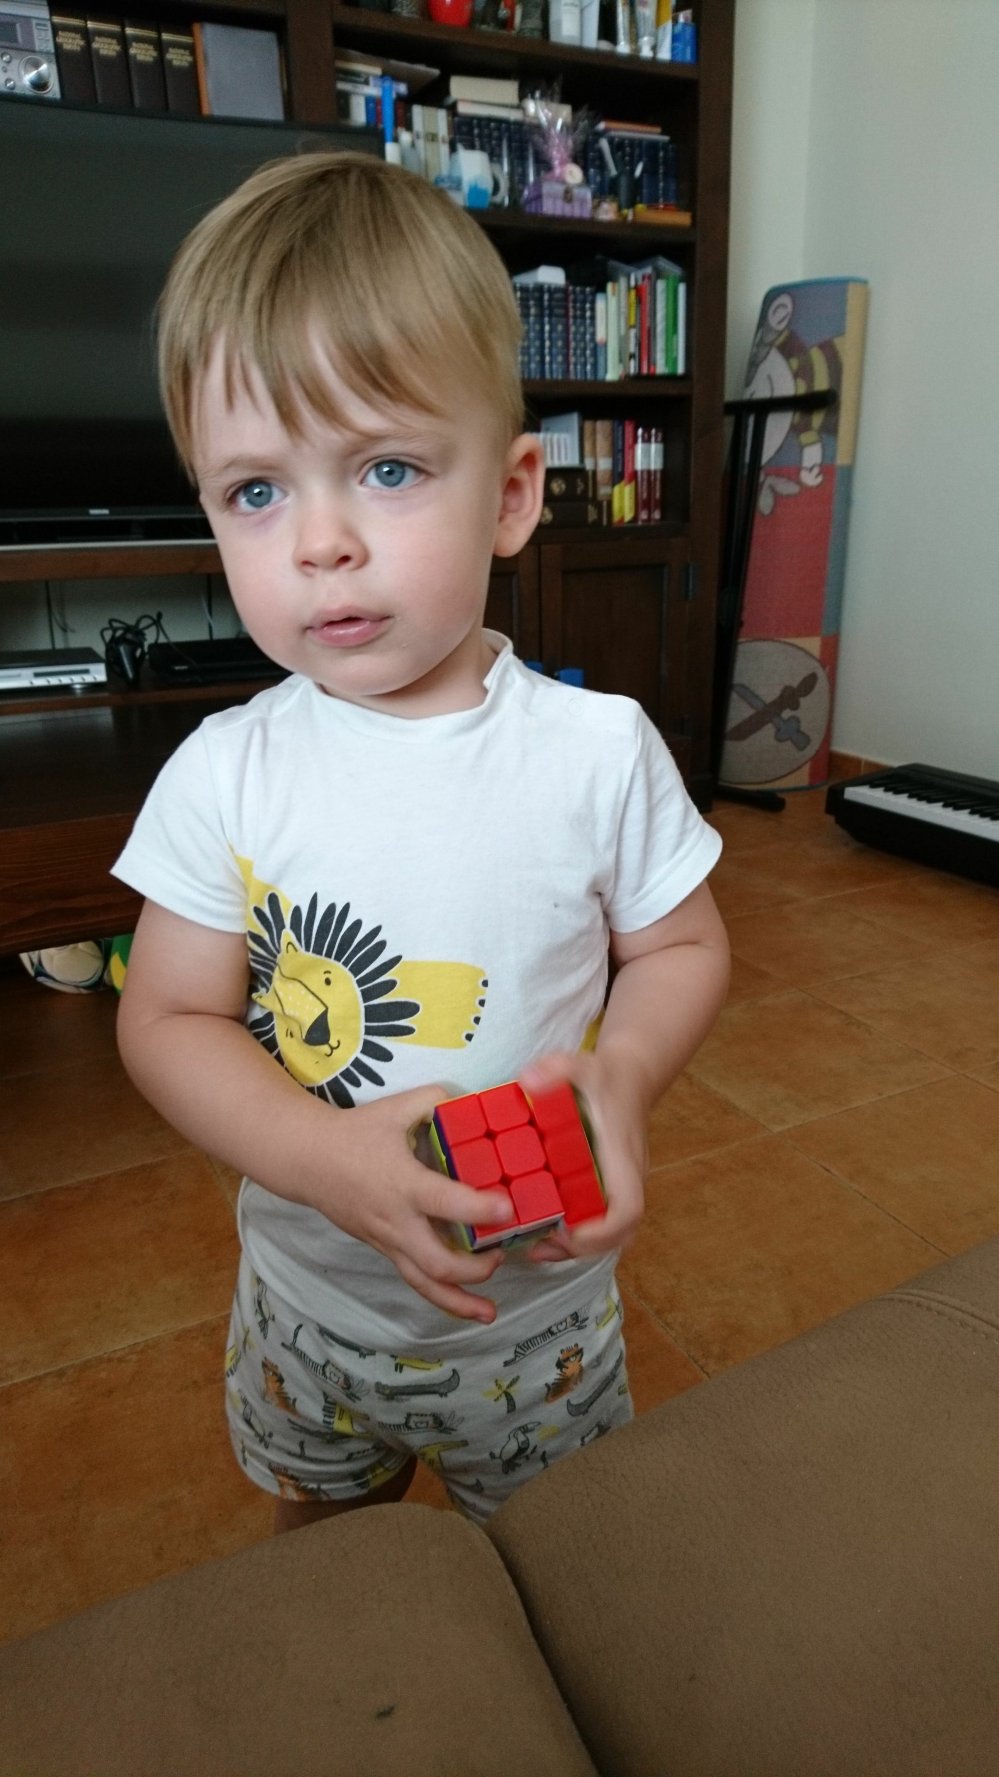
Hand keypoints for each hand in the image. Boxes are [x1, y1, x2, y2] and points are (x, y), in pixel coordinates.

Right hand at [312, 1083, 512, 1323]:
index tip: (509, 1207)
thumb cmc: (355, 1133)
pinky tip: (464, 1302)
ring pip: (423, 1283)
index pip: (446, 1203)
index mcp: (404, 1184)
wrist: (308, 1160)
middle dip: (475, 1269)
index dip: (480, 1208)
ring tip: (489, 1312)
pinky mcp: (383, 1248)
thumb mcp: (396, 1108)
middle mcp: (398, 1221)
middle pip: (438, 1263)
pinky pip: (413, 1277)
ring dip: (458, 1302)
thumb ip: (437, 1100)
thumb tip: (473, 1100)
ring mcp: (388, 1241)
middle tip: (501, 1255)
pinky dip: (440, 1293)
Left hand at [517, 1048, 648, 1264]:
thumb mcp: (581, 1065)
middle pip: (621, 1234)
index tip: (567, 1232)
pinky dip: (579, 1234)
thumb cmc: (606, 1075)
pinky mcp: (613, 1186)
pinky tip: (546, 1228)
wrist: (632, 1075)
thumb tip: (527, 1081)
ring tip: (538, 1247)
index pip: (628, 1209)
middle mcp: (629, 1178)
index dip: (602, 1232)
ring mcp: (623, 1185)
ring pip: (614, 1234)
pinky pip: (604, 1221)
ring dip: (579, 1248)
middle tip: (541, 1246)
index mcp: (622, 1158)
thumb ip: (557, 1069)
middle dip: (583, 1249)